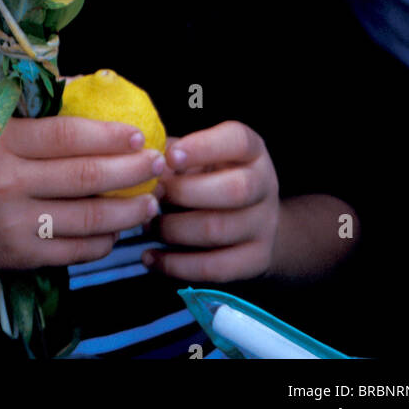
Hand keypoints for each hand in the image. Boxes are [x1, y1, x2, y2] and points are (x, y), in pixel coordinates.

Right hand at [0, 107, 165, 307]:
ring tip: (150, 200)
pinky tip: (117, 231)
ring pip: (87, 218)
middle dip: (132, 170)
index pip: (66, 135)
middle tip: (158, 163)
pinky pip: (74, 251)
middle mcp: (7, 184)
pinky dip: (102, 242)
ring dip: (127, 210)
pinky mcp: (18, 259)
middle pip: (85, 176)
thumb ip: (15, 103)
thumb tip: (73, 81)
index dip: (109, 134)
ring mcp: (14, 226)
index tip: (138, 133)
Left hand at [143, 120, 280, 282]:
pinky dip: (176, 265)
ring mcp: (264, 225)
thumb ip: (174, 155)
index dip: (203, 148)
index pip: (238, 141)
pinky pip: (215, 268)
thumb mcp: (200, 155)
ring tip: (149, 225)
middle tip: (153, 195)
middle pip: (234, 189)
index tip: (169, 157)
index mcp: (251, 150)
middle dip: (184, 193)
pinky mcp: (256, 259)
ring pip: (218, 230)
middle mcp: (264, 185)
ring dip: (173, 230)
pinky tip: (151, 257)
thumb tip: (143, 162)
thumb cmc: (212, 177)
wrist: (252, 219)